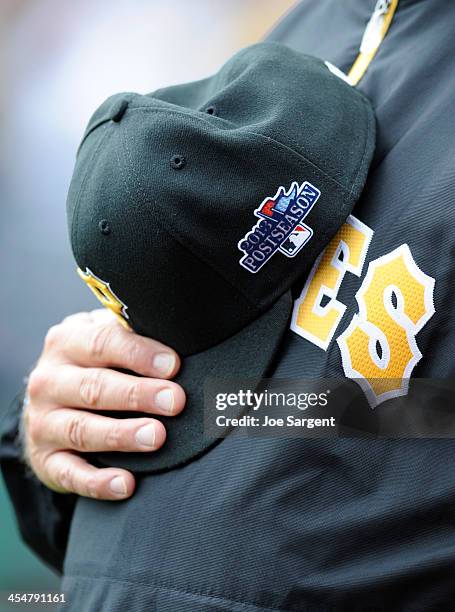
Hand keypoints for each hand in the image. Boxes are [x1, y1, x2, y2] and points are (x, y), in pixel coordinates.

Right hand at [24, 309, 184, 499]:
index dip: (139, 354)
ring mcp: (42, 423)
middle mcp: (48, 381)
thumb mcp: (103, 342)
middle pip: (94, 387)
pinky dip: (97, 482)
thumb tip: (180, 345)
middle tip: (175, 401)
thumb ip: (131, 338)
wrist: (47, 404)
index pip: (102, 343)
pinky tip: (126, 484)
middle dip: (136, 394)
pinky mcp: (45, 460)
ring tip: (156, 436)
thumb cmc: (92, 366)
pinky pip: (70, 474)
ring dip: (121, 434)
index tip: (173, 366)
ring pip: (82, 429)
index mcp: (66, 342)